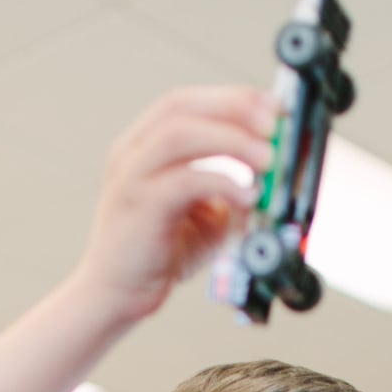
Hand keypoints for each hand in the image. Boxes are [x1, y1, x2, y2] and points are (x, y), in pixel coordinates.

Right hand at [72, 87, 273, 322]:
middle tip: (275, 125)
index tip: (273, 106)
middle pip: (181, 106)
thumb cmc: (159, 251)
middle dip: (234, 108)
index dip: (232, 97)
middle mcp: (132, 152)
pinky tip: (248, 196)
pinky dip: (223, 182)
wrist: (116, 294)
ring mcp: (131, 177)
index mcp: (144, 144)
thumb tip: (275, 174)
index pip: (187, 102)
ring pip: (180, 134)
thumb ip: (232, 190)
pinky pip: (184, 181)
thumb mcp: (205, 213)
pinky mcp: (139, 207)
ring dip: (232, 140)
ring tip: (268, 159)